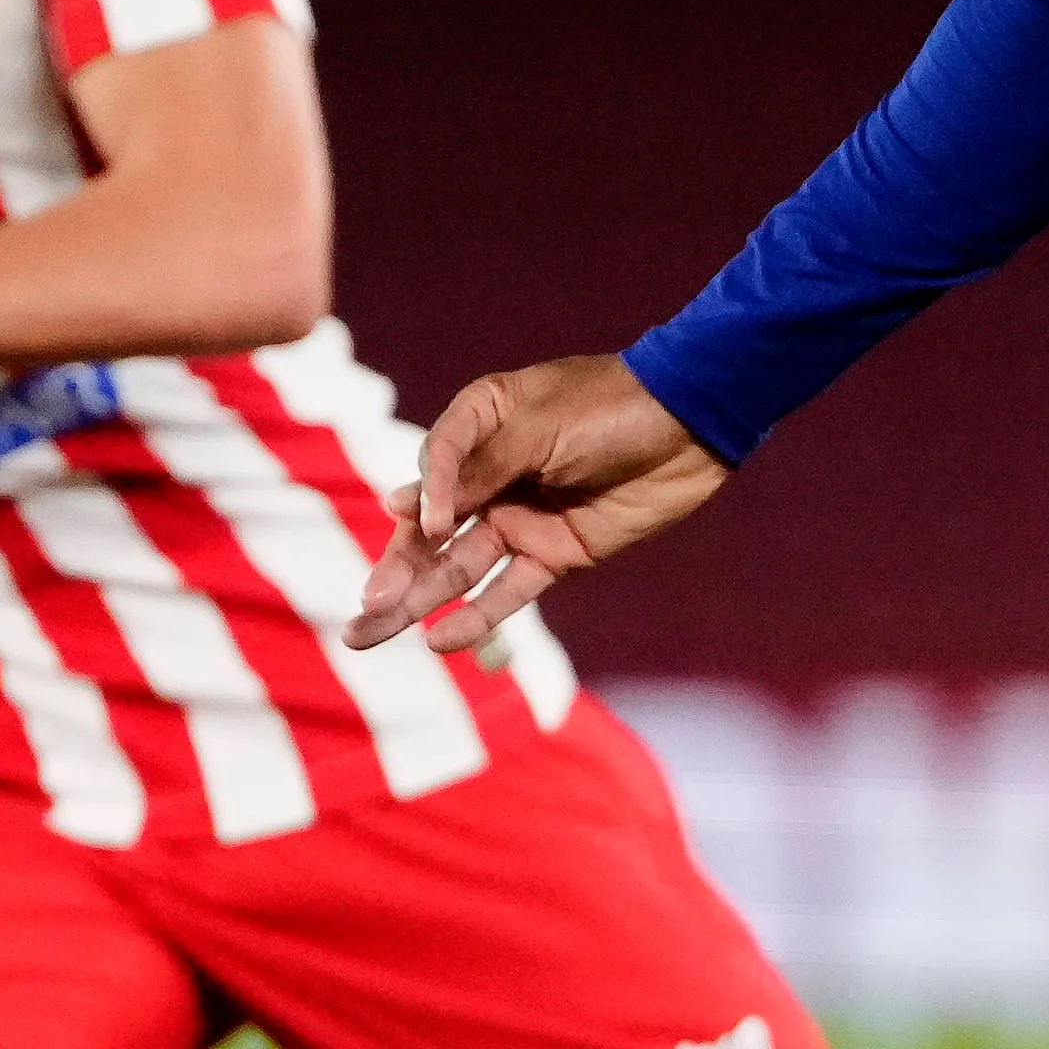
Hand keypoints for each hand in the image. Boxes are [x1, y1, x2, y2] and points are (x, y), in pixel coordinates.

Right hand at [350, 353, 723, 651]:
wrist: (691, 425)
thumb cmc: (608, 408)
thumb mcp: (535, 429)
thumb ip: (476, 471)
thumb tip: (405, 509)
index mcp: (478, 424)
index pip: (430, 471)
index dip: (423, 502)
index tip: (429, 522)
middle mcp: (491, 474)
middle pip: (431, 533)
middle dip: (393, 574)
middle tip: (357, 617)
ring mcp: (522, 517)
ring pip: (459, 569)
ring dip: (417, 603)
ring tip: (368, 637)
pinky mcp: (556, 553)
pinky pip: (509, 591)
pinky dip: (476, 617)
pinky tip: (440, 641)